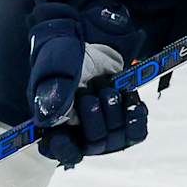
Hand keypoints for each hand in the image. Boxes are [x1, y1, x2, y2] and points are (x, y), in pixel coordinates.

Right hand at [27, 3, 147, 167]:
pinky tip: (131, 99)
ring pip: (115, 140)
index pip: (59, 149)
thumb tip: (50, 117)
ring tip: (109, 87)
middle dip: (95, 116)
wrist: (89, 36)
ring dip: (115, 112)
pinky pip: (135, 133)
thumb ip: (53, 89)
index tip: (68, 138)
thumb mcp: (56, 64)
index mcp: (53, 121)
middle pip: (94, 144)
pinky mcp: (122, 118)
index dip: (65, 149)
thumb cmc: (64, 50)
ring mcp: (102, 125)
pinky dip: (136, 117)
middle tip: (91, 90)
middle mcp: (78, 129)